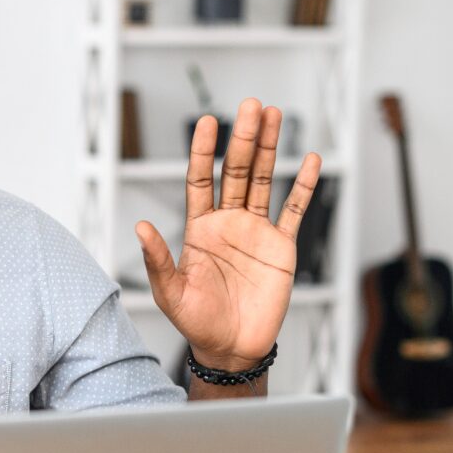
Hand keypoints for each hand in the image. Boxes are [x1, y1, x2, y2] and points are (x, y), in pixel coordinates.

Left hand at [136, 98, 320, 370]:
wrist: (231, 348)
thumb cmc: (196, 322)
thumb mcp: (170, 292)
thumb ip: (157, 259)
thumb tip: (140, 226)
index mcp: (198, 228)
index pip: (199, 180)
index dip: (202, 151)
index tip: (206, 121)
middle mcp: (227, 222)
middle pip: (235, 171)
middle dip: (243, 138)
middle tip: (251, 104)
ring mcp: (256, 231)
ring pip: (264, 180)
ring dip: (270, 149)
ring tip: (275, 115)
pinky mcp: (281, 247)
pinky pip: (294, 211)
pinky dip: (304, 187)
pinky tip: (311, 160)